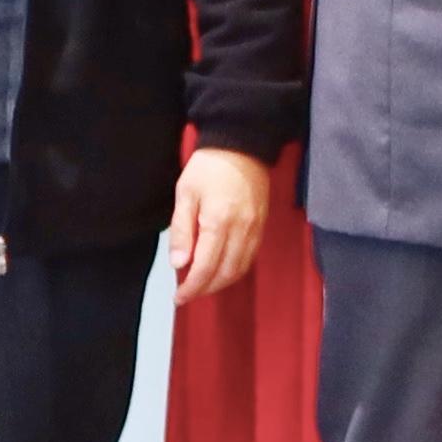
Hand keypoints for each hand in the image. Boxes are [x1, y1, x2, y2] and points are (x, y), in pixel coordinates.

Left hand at [162, 145, 271, 299]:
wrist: (242, 145)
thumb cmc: (208, 167)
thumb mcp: (185, 194)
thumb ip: (182, 231)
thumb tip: (179, 264)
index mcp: (218, 222)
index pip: (205, 267)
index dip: (191, 287)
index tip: (179, 297)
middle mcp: (241, 230)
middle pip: (225, 274)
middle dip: (206, 289)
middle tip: (188, 293)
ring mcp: (255, 229)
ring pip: (240, 269)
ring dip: (221, 283)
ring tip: (203, 284)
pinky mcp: (262, 225)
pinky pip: (250, 257)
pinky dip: (235, 270)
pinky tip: (221, 269)